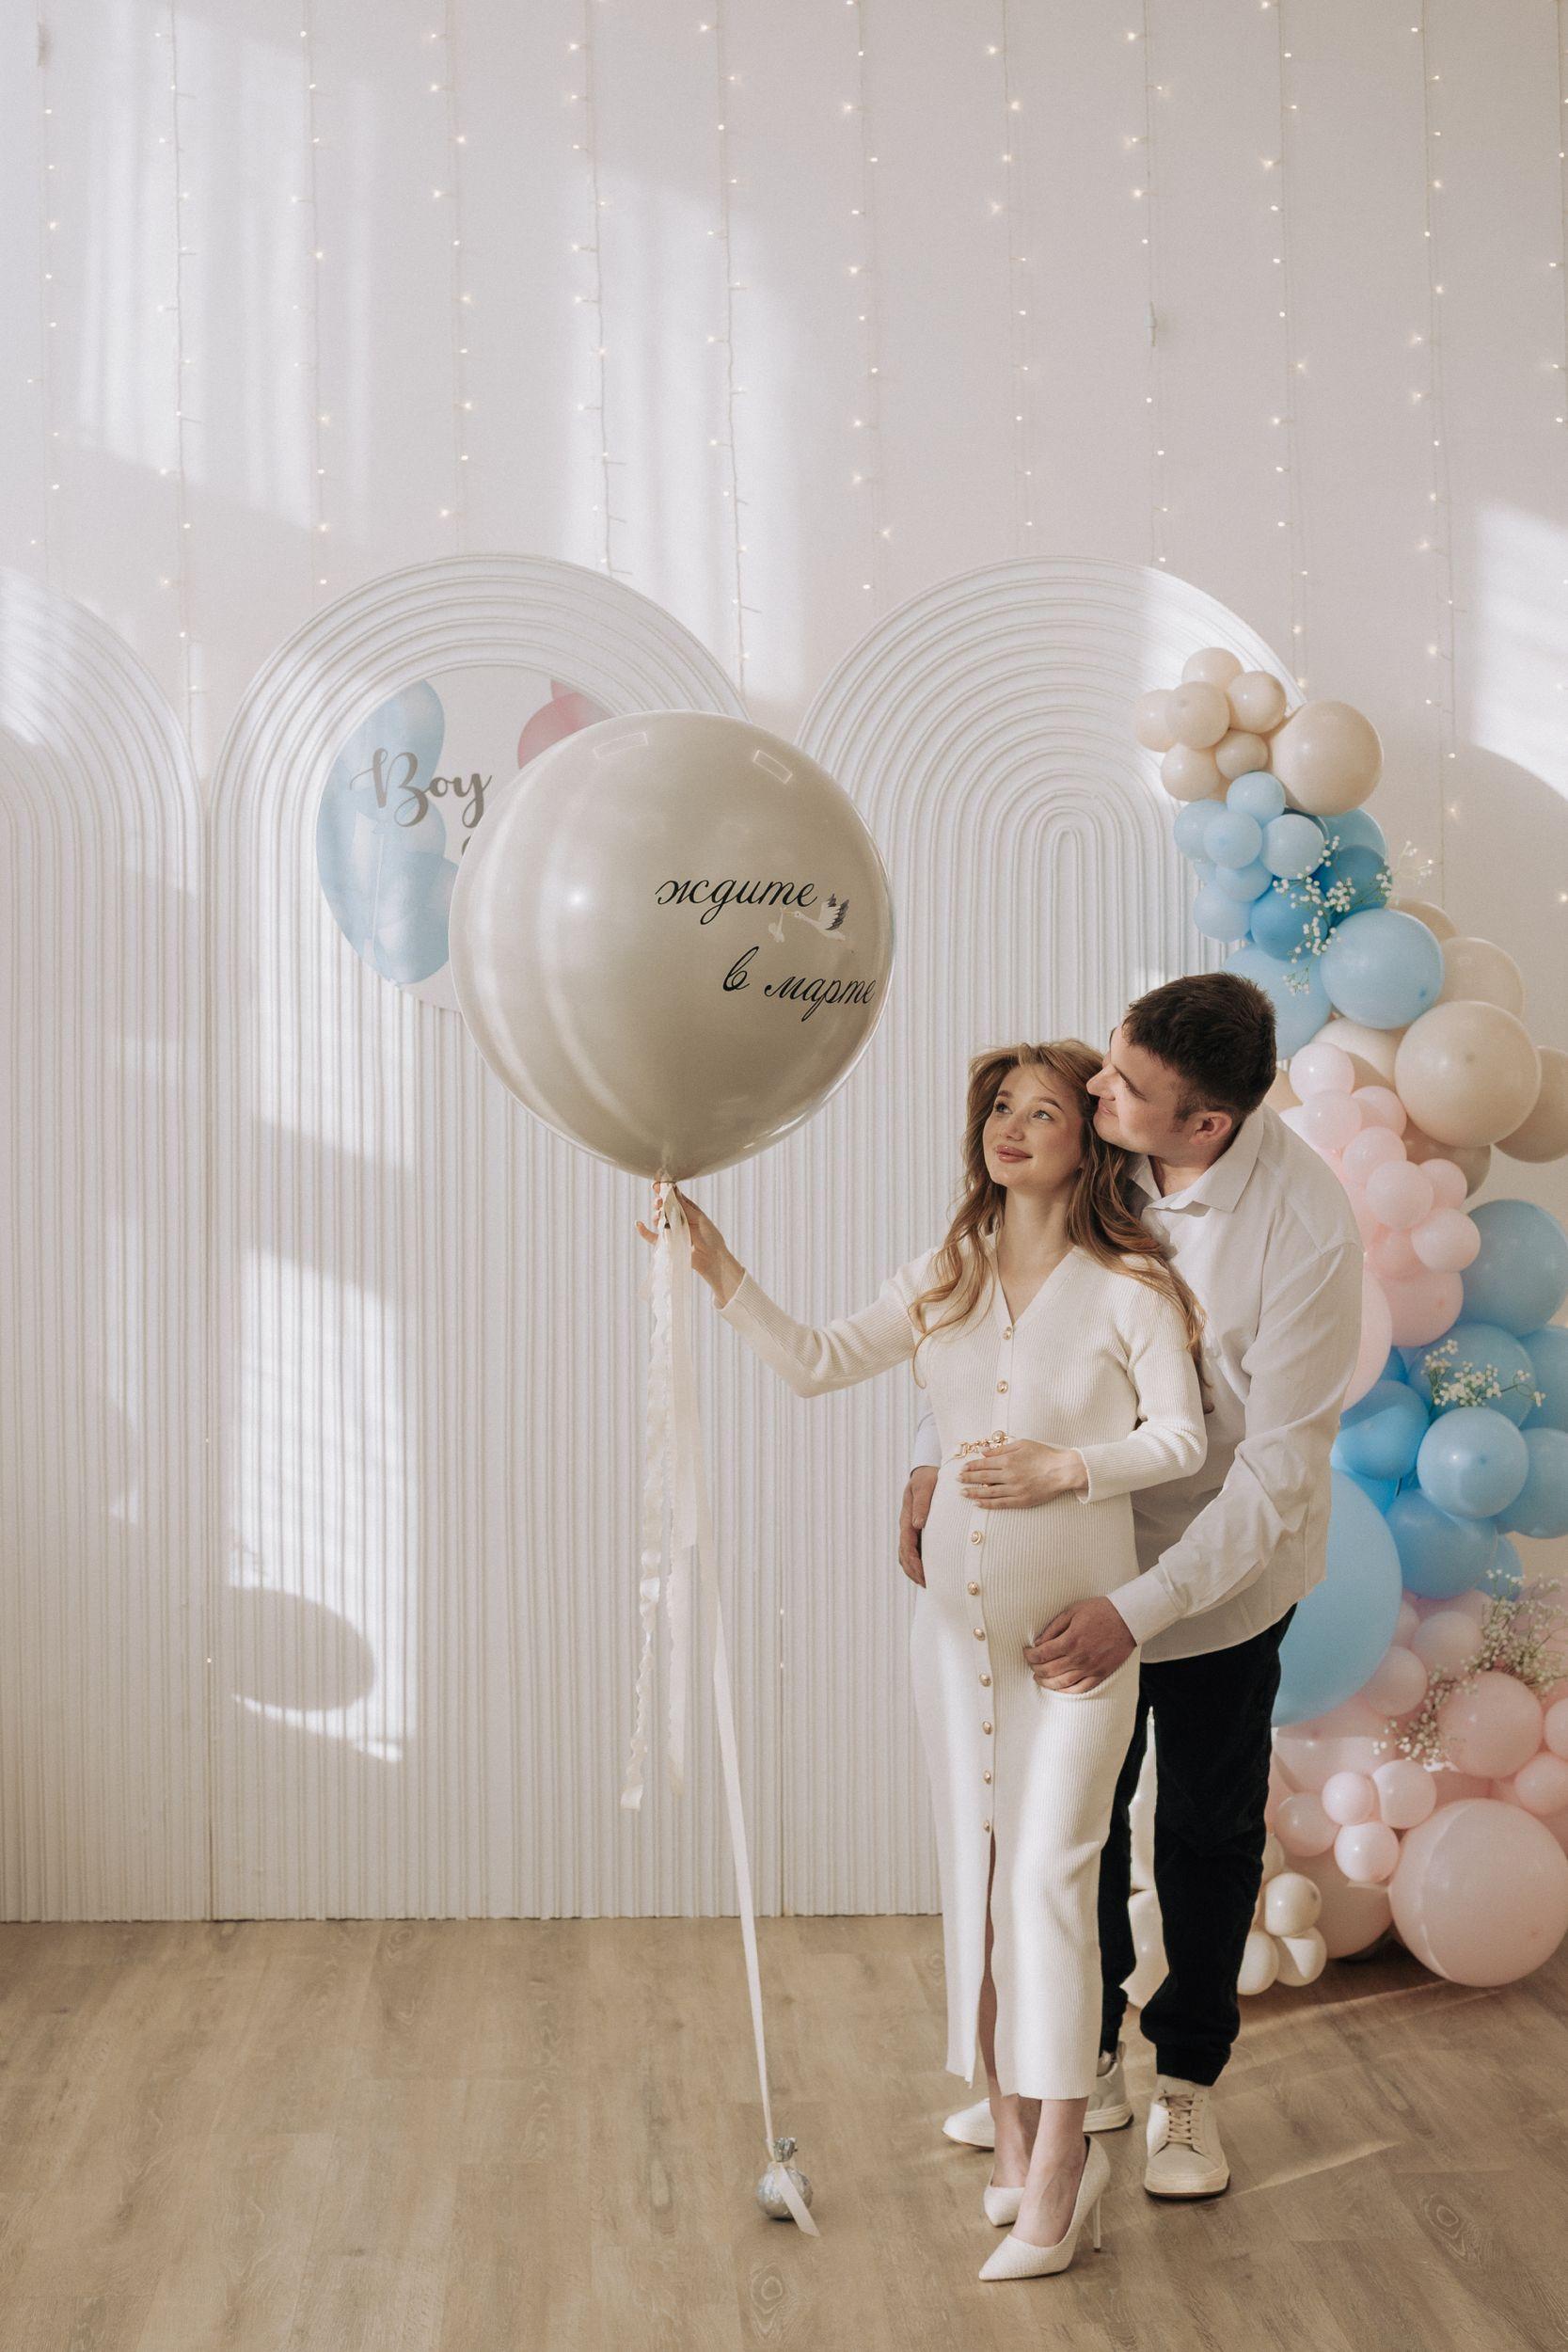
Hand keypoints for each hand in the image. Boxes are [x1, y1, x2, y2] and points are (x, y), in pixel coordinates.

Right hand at [635, 1184, 743, 1305]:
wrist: (712, 1258)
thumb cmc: (710, 1236)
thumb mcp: (699, 1218)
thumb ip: (685, 1207)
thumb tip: (673, 1190)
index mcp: (687, 1209)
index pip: (673, 1196)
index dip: (664, 1190)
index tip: (657, 1185)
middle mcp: (677, 1217)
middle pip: (663, 1206)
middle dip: (659, 1202)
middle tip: (659, 1202)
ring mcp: (671, 1230)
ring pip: (657, 1219)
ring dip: (656, 1215)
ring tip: (659, 1216)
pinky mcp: (667, 1242)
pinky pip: (652, 1237)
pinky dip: (644, 1231)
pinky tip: (639, 1224)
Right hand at [899, 1467, 936, 1587]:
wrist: (926, 1472)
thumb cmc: (927, 1478)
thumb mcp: (925, 1486)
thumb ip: (922, 1504)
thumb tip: (918, 1524)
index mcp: (907, 1518)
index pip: (907, 1545)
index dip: (914, 1562)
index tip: (923, 1575)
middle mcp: (907, 1526)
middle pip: (904, 1555)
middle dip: (914, 1571)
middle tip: (927, 1585)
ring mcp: (911, 1529)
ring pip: (906, 1555)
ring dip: (913, 1570)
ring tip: (926, 1583)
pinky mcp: (917, 1530)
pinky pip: (913, 1550)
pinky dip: (917, 1563)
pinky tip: (928, 1571)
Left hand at [958, 1439, 1085, 1508]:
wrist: (1062, 1470)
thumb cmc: (1044, 1454)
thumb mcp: (1022, 1444)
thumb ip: (1001, 1449)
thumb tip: (983, 1451)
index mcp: (1008, 1460)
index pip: (984, 1464)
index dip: (971, 1466)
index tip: (962, 1468)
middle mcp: (1009, 1475)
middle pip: (983, 1477)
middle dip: (968, 1478)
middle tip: (957, 1480)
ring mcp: (1014, 1489)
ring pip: (989, 1491)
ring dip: (974, 1492)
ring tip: (963, 1492)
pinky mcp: (1021, 1500)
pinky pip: (1000, 1503)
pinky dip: (988, 1503)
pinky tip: (978, 1503)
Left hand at [1024, 1596, 1135, 1693]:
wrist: (1128, 1619)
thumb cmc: (1100, 1611)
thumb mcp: (1073, 1611)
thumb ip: (1053, 1628)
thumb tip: (1038, 1642)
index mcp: (1071, 1640)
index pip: (1042, 1654)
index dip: (1030, 1655)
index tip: (1027, 1652)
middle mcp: (1079, 1657)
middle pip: (1049, 1670)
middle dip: (1035, 1668)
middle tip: (1031, 1664)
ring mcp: (1091, 1668)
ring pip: (1062, 1683)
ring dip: (1047, 1682)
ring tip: (1039, 1678)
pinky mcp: (1101, 1674)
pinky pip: (1080, 1689)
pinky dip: (1066, 1691)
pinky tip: (1058, 1688)